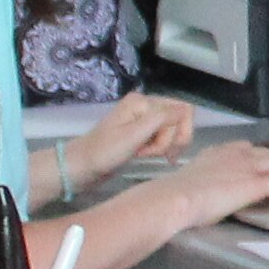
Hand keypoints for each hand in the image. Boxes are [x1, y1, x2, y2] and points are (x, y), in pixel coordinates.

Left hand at [67, 94, 196, 180]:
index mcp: (143, 101)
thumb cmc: (105, 152)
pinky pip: (164, 137)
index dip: (181, 130)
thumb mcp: (134, 135)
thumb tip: (186, 109)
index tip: (169, 148)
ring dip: (164, 146)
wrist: (82, 166)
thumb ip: (161, 119)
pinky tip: (149, 155)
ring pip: (173, 130)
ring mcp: (144, 118)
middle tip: (156, 154)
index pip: (182, 109)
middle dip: (171, 140)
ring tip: (146, 154)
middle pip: (179, 120)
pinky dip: (161, 148)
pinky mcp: (142, 131)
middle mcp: (146, 105)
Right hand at [144, 143, 268, 232]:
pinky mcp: (256, 183)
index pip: (242, 148)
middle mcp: (233, 155)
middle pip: (265, 155)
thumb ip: (201, 182)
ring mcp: (247, 167)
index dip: (256, 154)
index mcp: (215, 153)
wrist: (176, 197)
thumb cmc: (174, 196)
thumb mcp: (188, 181)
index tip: (261, 157)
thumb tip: (199, 193)